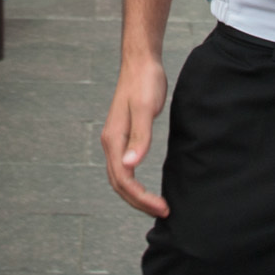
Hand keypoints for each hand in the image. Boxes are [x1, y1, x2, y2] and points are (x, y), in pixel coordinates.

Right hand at [101, 58, 168, 217]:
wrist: (141, 62)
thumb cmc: (144, 83)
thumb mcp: (146, 109)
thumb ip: (139, 138)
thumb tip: (131, 165)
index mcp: (114, 139)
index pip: (123, 179)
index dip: (141, 198)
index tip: (162, 207)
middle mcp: (110, 142)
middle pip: (119, 184)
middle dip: (139, 202)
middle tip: (163, 212)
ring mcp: (115, 140)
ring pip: (120, 177)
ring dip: (135, 195)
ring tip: (156, 205)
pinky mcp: (124, 136)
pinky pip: (124, 168)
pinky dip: (134, 183)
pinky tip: (147, 186)